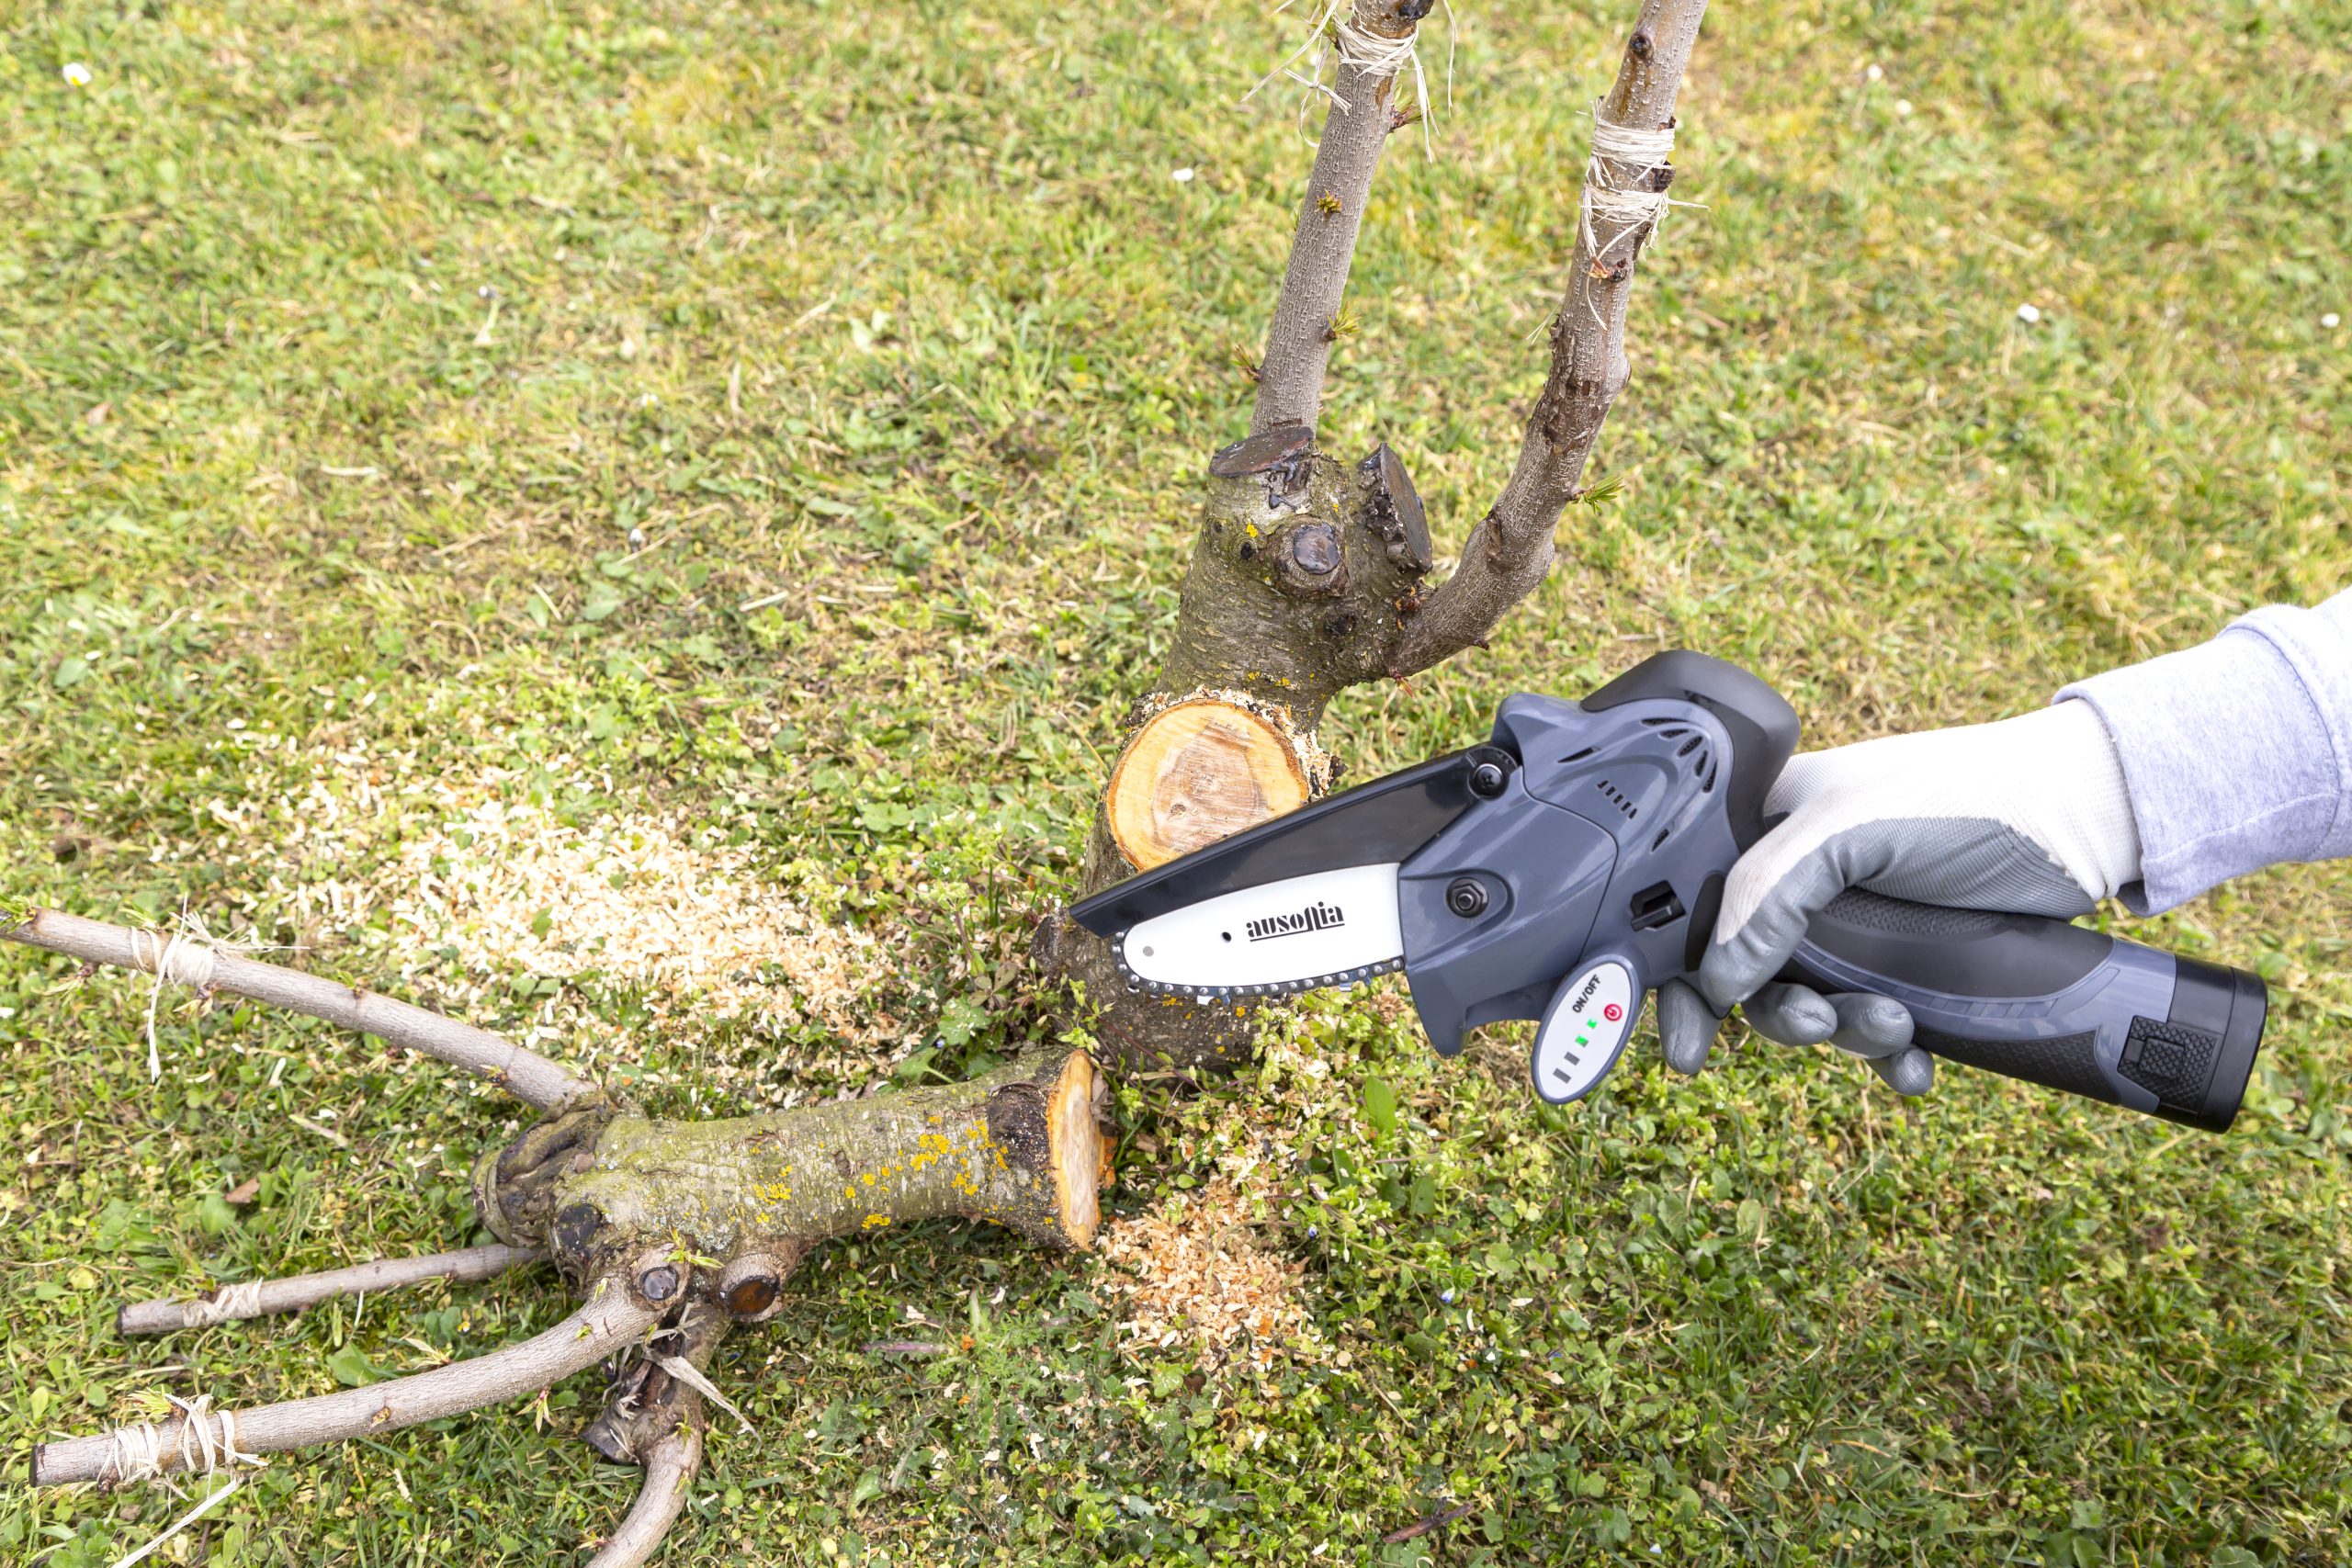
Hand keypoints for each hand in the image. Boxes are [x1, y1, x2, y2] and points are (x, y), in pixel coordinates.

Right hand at [1656, 698, 2141, 1095]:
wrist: (2090, 817)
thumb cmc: (1968, 793)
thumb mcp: (1851, 828)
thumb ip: (1769, 893)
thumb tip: (1717, 982)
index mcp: (1770, 824)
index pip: (1697, 910)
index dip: (1685, 978)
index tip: (1690, 1046)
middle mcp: (1803, 874)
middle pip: (1752, 973)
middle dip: (1785, 1013)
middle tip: (1821, 1026)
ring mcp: (1856, 921)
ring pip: (1816, 1004)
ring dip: (1848, 1031)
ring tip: (1899, 1026)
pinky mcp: (1909, 959)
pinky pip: (1873, 1024)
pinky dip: (1887, 1052)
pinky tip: (1914, 1065)